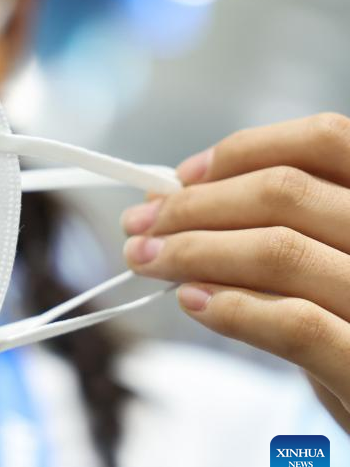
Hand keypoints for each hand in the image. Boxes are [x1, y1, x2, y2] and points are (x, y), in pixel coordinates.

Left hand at [120, 113, 349, 434]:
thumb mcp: (326, 263)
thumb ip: (272, 226)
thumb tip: (170, 197)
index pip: (326, 141)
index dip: (246, 151)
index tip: (184, 176)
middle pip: (285, 193)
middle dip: (193, 206)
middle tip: (140, 225)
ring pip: (280, 251)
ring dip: (193, 251)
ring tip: (147, 259)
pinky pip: (297, 325)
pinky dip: (233, 307)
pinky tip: (192, 301)